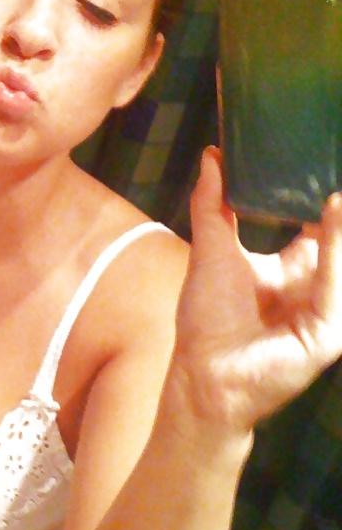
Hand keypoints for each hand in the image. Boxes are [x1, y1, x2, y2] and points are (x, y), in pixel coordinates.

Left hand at [172, 147, 341, 431]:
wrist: (202, 375)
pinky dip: (336, 251)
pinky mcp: (327, 332)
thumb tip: (211, 154)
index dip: (322, 195)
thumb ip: (214, 204)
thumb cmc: (206, 319)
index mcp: (294, 268)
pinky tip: (333, 212)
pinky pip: (335, 287)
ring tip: (338, 186)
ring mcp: (326, 308)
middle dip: (340, 208)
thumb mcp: (212, 250)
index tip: (323, 154)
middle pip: (340, 239)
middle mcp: (316, 285)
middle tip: (334, 160)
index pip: (320, 225)